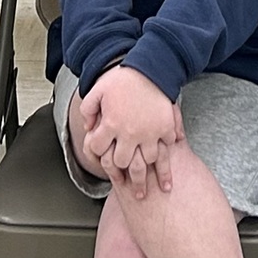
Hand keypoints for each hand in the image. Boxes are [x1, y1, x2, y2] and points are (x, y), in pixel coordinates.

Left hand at [80, 65, 182, 197]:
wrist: (150, 67)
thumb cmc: (123, 78)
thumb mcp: (97, 90)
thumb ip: (88, 110)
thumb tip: (88, 127)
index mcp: (111, 124)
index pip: (100, 151)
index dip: (98, 156)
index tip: (103, 157)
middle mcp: (130, 133)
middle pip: (124, 164)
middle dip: (125, 174)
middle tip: (131, 187)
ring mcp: (149, 132)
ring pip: (148, 162)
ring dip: (149, 176)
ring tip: (153, 191)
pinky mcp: (165, 127)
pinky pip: (167, 149)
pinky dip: (168, 160)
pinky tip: (169, 172)